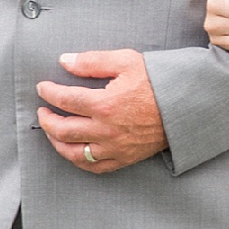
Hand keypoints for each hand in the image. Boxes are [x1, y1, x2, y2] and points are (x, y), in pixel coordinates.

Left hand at [37, 50, 167, 172]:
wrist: (185, 106)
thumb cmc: (157, 81)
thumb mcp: (126, 61)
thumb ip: (92, 61)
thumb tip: (64, 61)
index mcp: (104, 104)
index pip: (64, 100)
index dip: (48, 93)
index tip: (43, 88)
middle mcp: (106, 129)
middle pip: (63, 130)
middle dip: (46, 120)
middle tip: (43, 111)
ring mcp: (114, 147)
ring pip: (73, 153)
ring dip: (56, 142)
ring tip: (52, 131)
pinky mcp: (124, 158)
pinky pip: (94, 167)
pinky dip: (78, 160)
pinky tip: (73, 150)